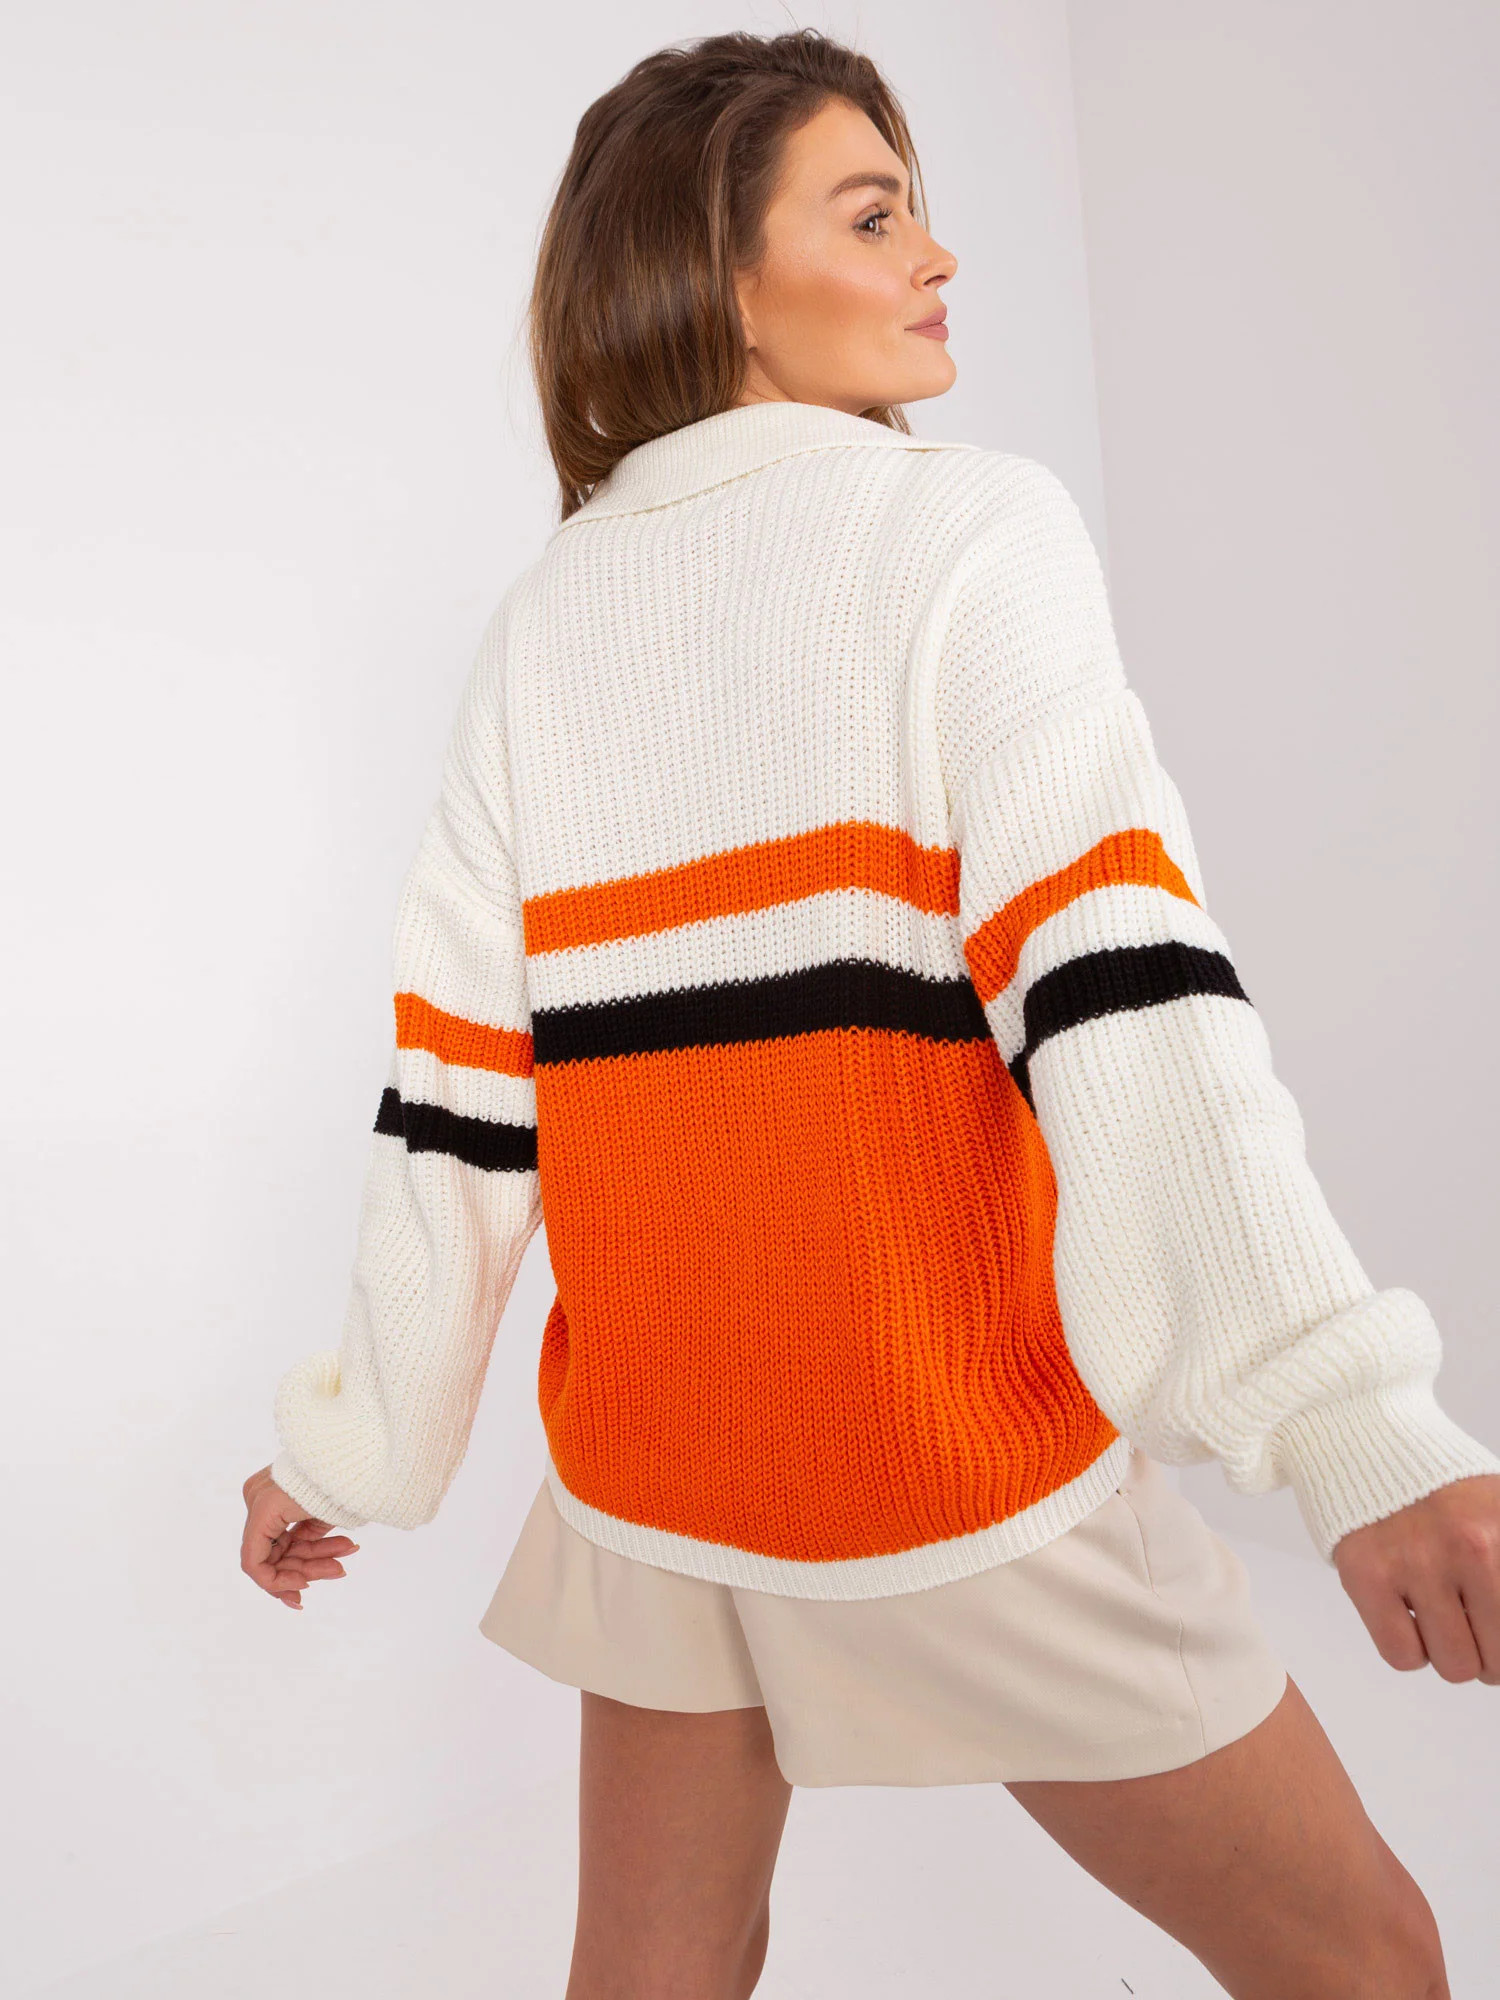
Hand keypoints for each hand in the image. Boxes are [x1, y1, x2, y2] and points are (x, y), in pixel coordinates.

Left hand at [241, 1463, 361, 1609]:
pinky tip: (305, 1581)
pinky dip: (278, 1579)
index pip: (278, 1542)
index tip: (321, 1579)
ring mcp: (257, 1502)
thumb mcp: (324, 1516)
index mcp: (273, 1493)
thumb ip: (308, 1539)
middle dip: (308, 1568)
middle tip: (339, 1571)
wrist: (357, 1459)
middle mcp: (258, 1497)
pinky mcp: (261, 1510)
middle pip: (277, 1551)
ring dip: (306, 1571)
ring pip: (270, 1560)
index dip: (297, 1567)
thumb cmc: (346, 1481)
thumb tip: (303, 1570)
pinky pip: (255, 1562)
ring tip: (339, 1570)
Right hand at [1332, 1473, 1499, 1683]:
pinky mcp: (1366, 1574)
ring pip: (1453, 1666)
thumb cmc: (1440, 1488)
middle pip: (1497, 1659)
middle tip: (1470, 1624)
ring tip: (1437, 1614)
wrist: (1367, 1442)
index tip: (1492, 1629)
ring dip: (1448, 1651)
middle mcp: (1467, 1548)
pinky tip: (1406, 1613)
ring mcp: (1413, 1562)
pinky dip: (1409, 1648)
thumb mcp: (1499, 1513)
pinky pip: (1402, 1656)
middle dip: (1486, 1653)